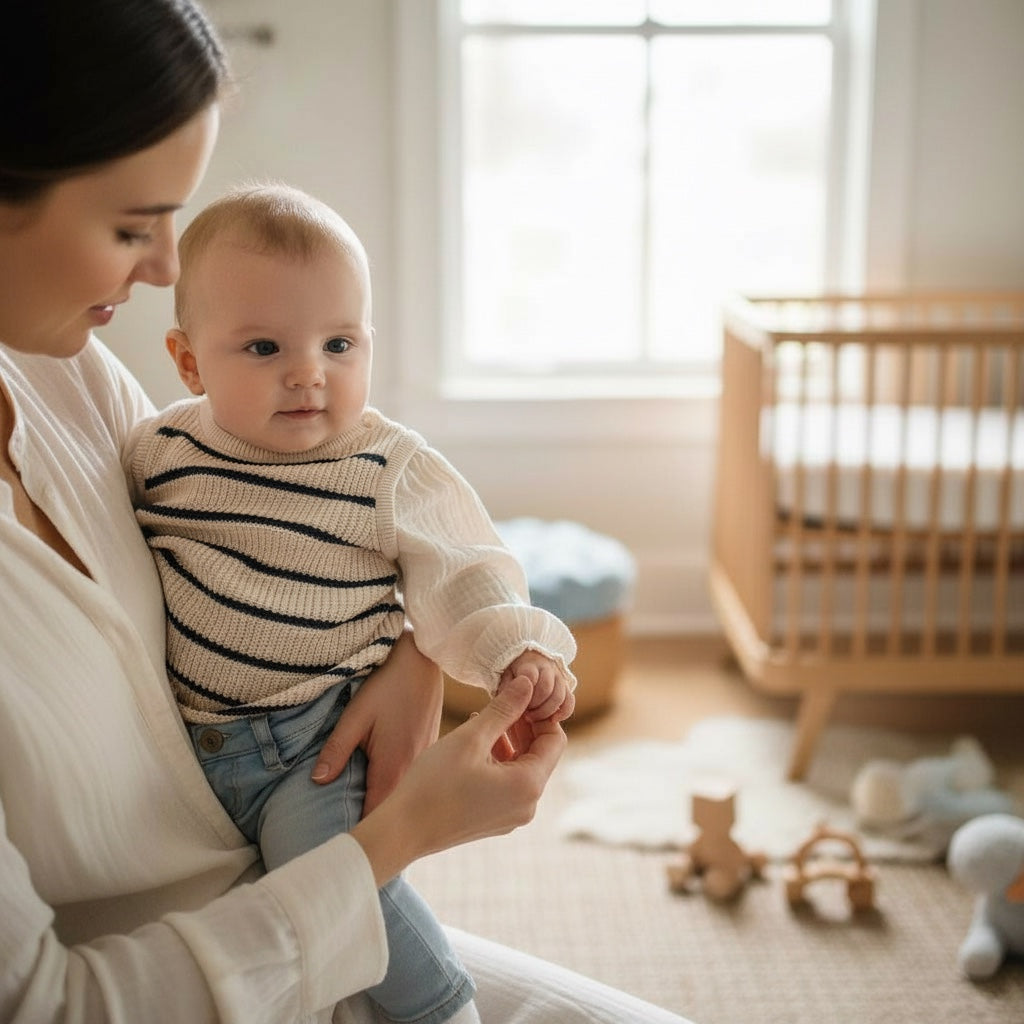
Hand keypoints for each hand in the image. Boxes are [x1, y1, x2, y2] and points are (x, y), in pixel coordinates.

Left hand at [310, 629, 442, 813]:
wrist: (423, 659)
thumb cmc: (389, 684)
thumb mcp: (356, 715)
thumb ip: (336, 750)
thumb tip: (317, 782)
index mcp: (394, 767)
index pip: (377, 815)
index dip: (361, 830)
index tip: (343, 841)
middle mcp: (415, 770)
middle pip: (392, 809)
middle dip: (373, 822)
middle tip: (347, 831)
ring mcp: (425, 761)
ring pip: (405, 794)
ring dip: (388, 804)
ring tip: (362, 814)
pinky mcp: (429, 750)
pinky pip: (413, 779)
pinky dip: (399, 786)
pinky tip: (383, 782)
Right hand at [351, 675, 566, 884]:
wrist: (402, 830)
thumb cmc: (435, 782)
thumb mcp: (472, 737)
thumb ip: (504, 709)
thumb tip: (529, 683)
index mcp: (529, 785)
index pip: (555, 740)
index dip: (541, 713)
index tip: (520, 695)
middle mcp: (528, 806)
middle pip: (540, 755)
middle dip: (524, 726)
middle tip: (503, 700)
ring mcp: (511, 817)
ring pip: (523, 768)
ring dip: (510, 742)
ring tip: (486, 718)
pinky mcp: (494, 821)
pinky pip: (508, 785)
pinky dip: (499, 761)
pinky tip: (476, 744)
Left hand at [499, 650, 574, 723]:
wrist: (521, 673)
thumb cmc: (508, 679)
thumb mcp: (503, 679)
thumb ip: (507, 688)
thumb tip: (520, 691)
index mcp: (528, 664)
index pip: (529, 676)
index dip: (523, 693)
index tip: (516, 704)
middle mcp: (546, 668)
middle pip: (546, 688)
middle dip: (534, 705)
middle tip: (523, 713)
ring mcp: (557, 678)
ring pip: (560, 696)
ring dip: (546, 711)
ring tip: (531, 718)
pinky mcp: (565, 690)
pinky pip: (569, 702)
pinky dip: (563, 712)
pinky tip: (551, 720)